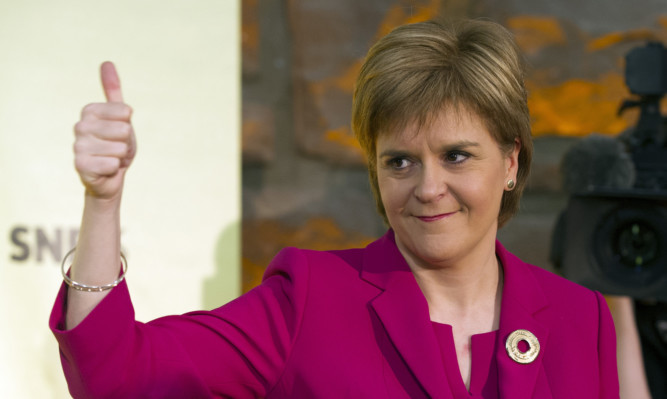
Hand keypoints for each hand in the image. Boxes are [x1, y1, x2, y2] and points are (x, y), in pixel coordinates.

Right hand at [73, 62, 135, 199]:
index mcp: (89, 111)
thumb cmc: (115, 145)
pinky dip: (114, 169)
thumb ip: (113, 91)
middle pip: (124, 129)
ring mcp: (78, 146)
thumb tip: (106, 62)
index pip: (125, 111)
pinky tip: (106, 170)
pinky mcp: (80, 165)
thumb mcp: (121, 117)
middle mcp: (80, 126)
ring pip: (120, 148)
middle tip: (116, 148)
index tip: (120, 133)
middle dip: (126, 142)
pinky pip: (112, 164)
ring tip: (111, 159)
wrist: (109, 177)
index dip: (128, 125)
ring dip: (121, 157)